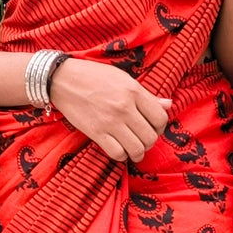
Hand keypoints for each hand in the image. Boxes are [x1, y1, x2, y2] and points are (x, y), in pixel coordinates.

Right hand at [49, 58, 170, 162]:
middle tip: (143, 141)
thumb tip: (168, 104)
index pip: (160, 117)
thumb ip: (146, 94)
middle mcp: (124, 107)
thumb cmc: (94, 76)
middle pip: (150, 136)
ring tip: (135, 151)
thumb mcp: (124, 79)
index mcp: (134, 91)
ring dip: (138, 153)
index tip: (153, 128)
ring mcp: (110, 121)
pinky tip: (121, 151)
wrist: (63, 80)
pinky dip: (122, 156)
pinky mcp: (96, 132)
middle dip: (150, 142)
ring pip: (136, 148)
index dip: (160, 127)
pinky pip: (117, 153)